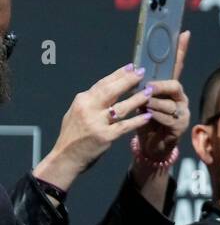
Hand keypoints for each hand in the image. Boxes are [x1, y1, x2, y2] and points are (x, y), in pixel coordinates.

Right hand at [34, 63, 154, 190]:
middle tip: (142, 72)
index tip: (131, 66)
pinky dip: (138, 120)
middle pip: (112, 91)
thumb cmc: (72, 135)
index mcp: (82, 101)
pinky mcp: (105, 136)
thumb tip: (107, 87)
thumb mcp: (76, 113)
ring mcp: (97, 123)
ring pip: (121, 107)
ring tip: (150, 91)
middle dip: (128, 80)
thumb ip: (90, 101)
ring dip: (137, 99)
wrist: (65, 158)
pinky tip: (148, 115)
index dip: (118, 74)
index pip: (102, 84)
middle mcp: (88, 109)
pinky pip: (125, 126)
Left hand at [136, 30, 191, 159]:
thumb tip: (133, 70)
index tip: (184, 33)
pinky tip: (150, 119)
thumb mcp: (142, 101)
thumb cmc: (145, 121)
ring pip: (169, 102)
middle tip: (146, 90)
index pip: (176, 65)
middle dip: (158, 86)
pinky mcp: (181, 125)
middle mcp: (179, 96)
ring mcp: (182, 110)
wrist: (151, 146)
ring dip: (153, 105)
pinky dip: (156, 117)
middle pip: (174, 84)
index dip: (180, 50)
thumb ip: (142, 87)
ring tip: (144, 109)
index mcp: (169, 87)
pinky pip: (168, 117)